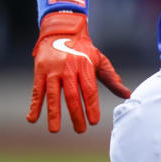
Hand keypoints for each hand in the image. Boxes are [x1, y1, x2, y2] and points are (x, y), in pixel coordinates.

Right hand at [28, 12, 130, 132]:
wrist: (61, 31)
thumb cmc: (84, 50)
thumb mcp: (99, 60)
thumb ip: (111, 78)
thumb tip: (127, 95)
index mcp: (85, 66)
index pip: (89, 90)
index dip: (92, 106)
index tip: (94, 121)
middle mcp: (68, 69)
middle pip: (72, 95)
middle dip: (76, 114)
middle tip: (80, 130)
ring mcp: (52, 70)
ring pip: (53, 95)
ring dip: (53, 114)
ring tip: (55, 130)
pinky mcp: (39, 71)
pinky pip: (37, 91)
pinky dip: (34, 106)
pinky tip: (32, 119)